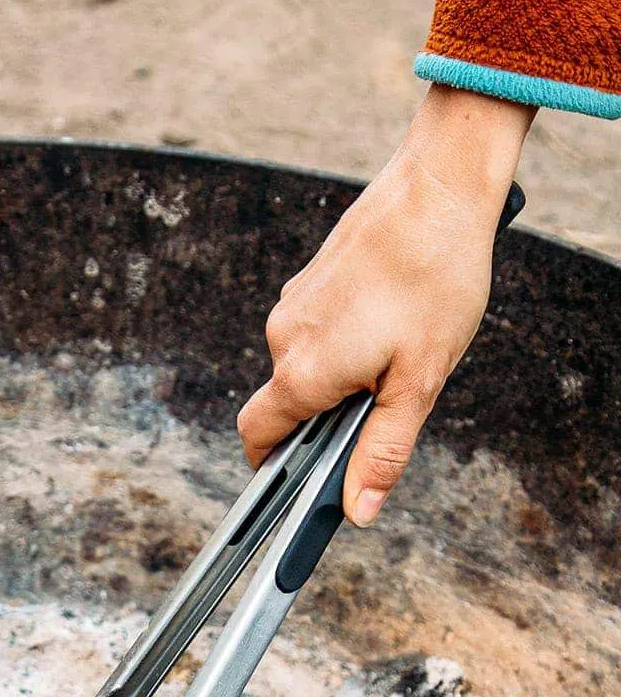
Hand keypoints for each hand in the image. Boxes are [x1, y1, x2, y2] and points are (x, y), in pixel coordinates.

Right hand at [237, 86, 532, 525]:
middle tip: (392, 397)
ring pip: (309, 365)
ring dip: (347, 374)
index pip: (257, 439)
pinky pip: (322, 331)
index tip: (302, 481)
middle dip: (331, 415)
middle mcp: (284, 338)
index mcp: (302, 373)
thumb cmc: (435, 279)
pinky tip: (397, 317)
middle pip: (289, 404)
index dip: (273, 469)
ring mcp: (294, 305)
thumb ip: (383, 451)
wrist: (439, 186)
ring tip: (404, 346)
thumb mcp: (419, 382)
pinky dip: (351, 340)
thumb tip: (358, 510)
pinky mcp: (312, 281)